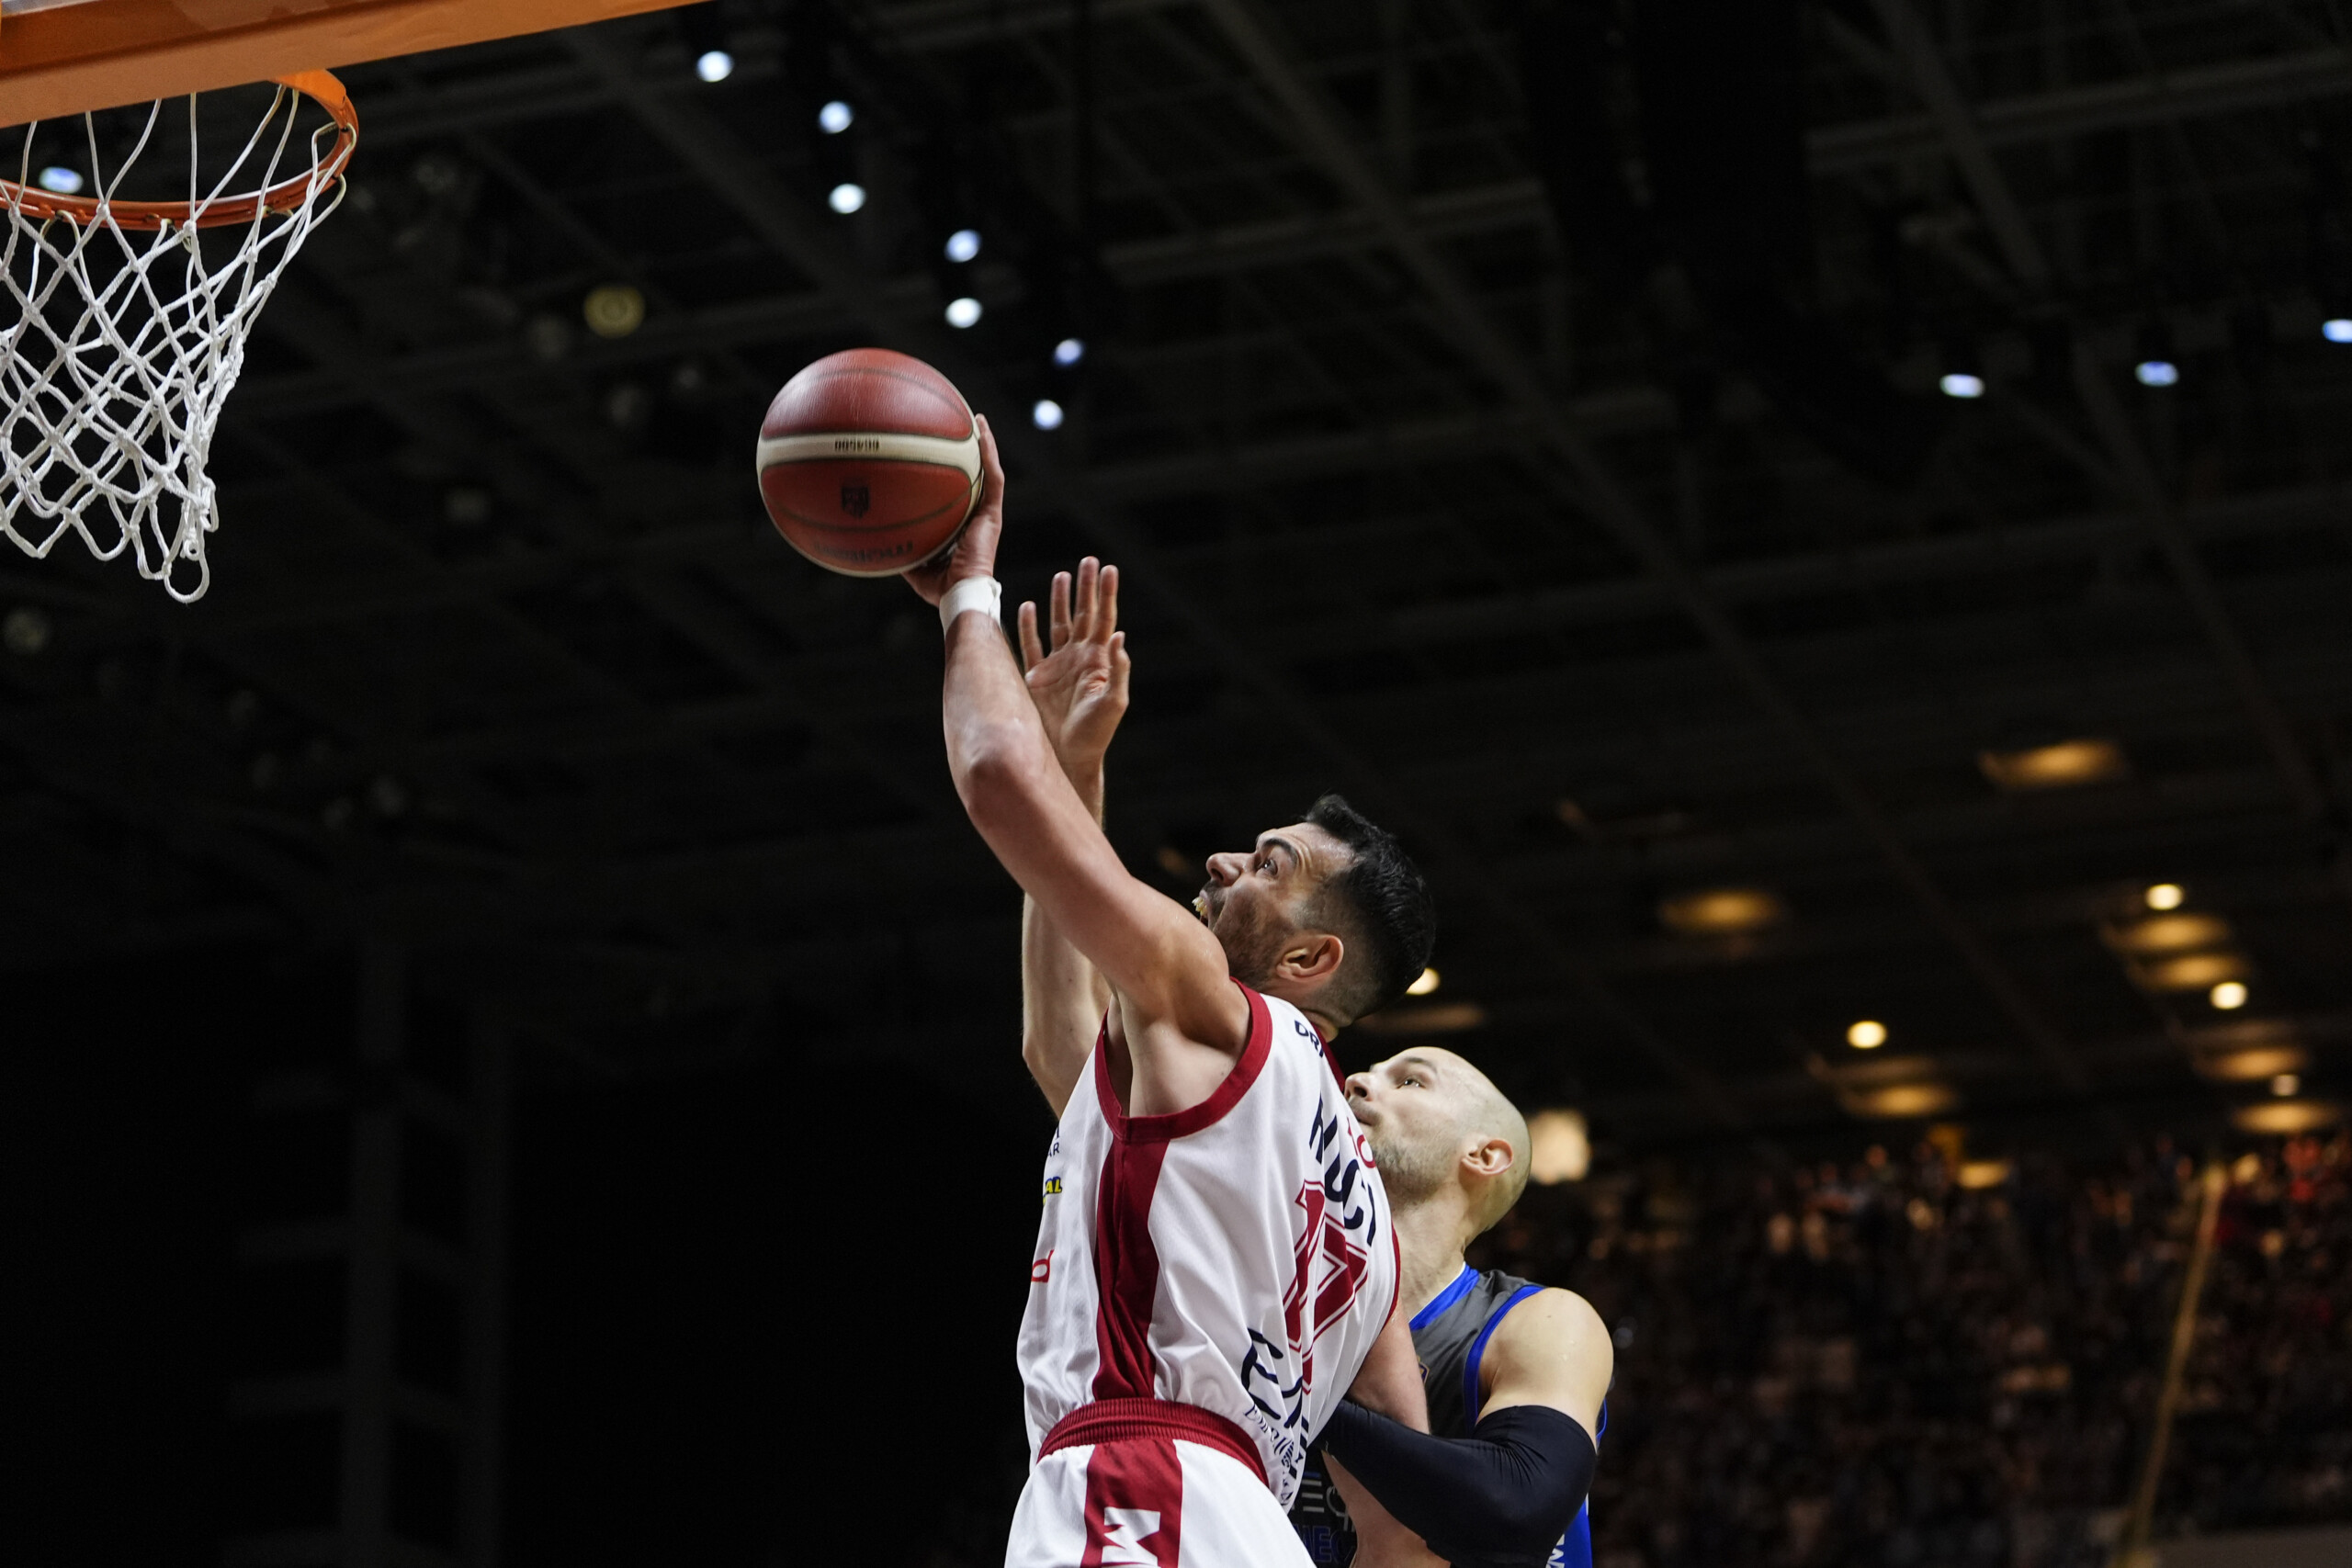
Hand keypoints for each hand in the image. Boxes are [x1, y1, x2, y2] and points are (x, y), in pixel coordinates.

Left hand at [903, 414, 1005, 605]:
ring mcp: (987, 514)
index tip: (942, 456)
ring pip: (989, 472)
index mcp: (963, 528)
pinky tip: (981, 431)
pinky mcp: (993, 513)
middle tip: (961, 430)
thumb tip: (878, 534)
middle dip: (970, 454)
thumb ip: (902, 547)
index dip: (955, 476)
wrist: (961, 594)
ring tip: (976, 421)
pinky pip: (992, 477)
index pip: (961, 496)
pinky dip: (989, 453)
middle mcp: (977, 517)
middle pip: (976, 478)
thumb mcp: (913, 563)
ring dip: (985, 445)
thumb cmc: (938, 586)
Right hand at [1018, 555, 1129, 777]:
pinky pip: (1031, 645)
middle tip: (1089, 561)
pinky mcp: (1036, 677)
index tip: (1110, 569)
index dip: (1106, 595)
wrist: (1067, 756)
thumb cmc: (1095, 734)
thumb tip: (1120, 638)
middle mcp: (1078, 658)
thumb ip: (1117, 671)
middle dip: (1085, 588)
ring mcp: (1057, 666)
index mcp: (1098, 661)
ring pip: (1057, 624)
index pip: (1104, 619)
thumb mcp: (1112, 703)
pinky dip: (1028, 626)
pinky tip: (1027, 606)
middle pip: (1083, 615)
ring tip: (1062, 576)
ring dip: (1059, 601)